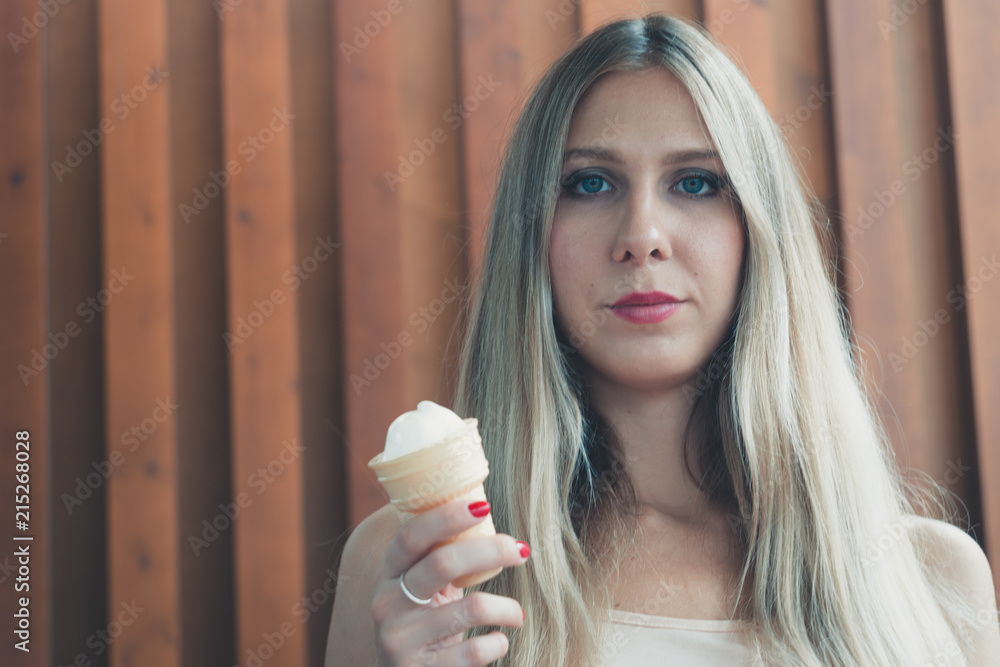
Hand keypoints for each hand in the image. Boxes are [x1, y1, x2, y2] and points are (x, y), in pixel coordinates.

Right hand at [371, 499, 529, 665]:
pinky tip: (499, 640)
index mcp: (387, 574)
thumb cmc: (423, 622)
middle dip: (491, 550)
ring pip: (470, 608)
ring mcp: (401, 641)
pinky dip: (497, 643)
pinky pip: (475, 652)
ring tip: (517, 613)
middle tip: (521, 550)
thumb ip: (437, 556)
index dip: (447, 517)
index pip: (412, 535)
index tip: (484, 505)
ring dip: (506, 607)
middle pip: (442, 563)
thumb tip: (482, 507)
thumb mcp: (419, 588)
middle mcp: (387, 604)